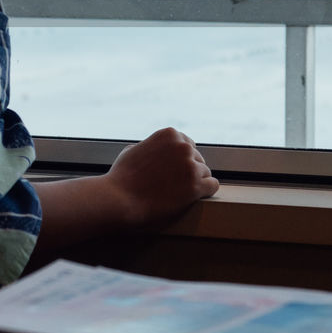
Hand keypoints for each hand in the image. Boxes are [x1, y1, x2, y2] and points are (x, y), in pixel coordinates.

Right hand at [104, 127, 218, 228]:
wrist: (119, 198)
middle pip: (198, 160)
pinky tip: (193, 197)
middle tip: (172, 186)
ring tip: (176, 194)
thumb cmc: (122, 177)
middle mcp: (183, 146)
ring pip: (205, 174)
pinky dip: (205, 192)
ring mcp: (191, 165)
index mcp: (170, 134)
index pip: (188, 146)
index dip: (180, 161)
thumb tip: (158, 151)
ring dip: (195, 183)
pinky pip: (213, 186)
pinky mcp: (196, 185)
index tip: (173, 172)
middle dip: (188, 172)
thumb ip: (152, 147)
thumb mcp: (134, 149)